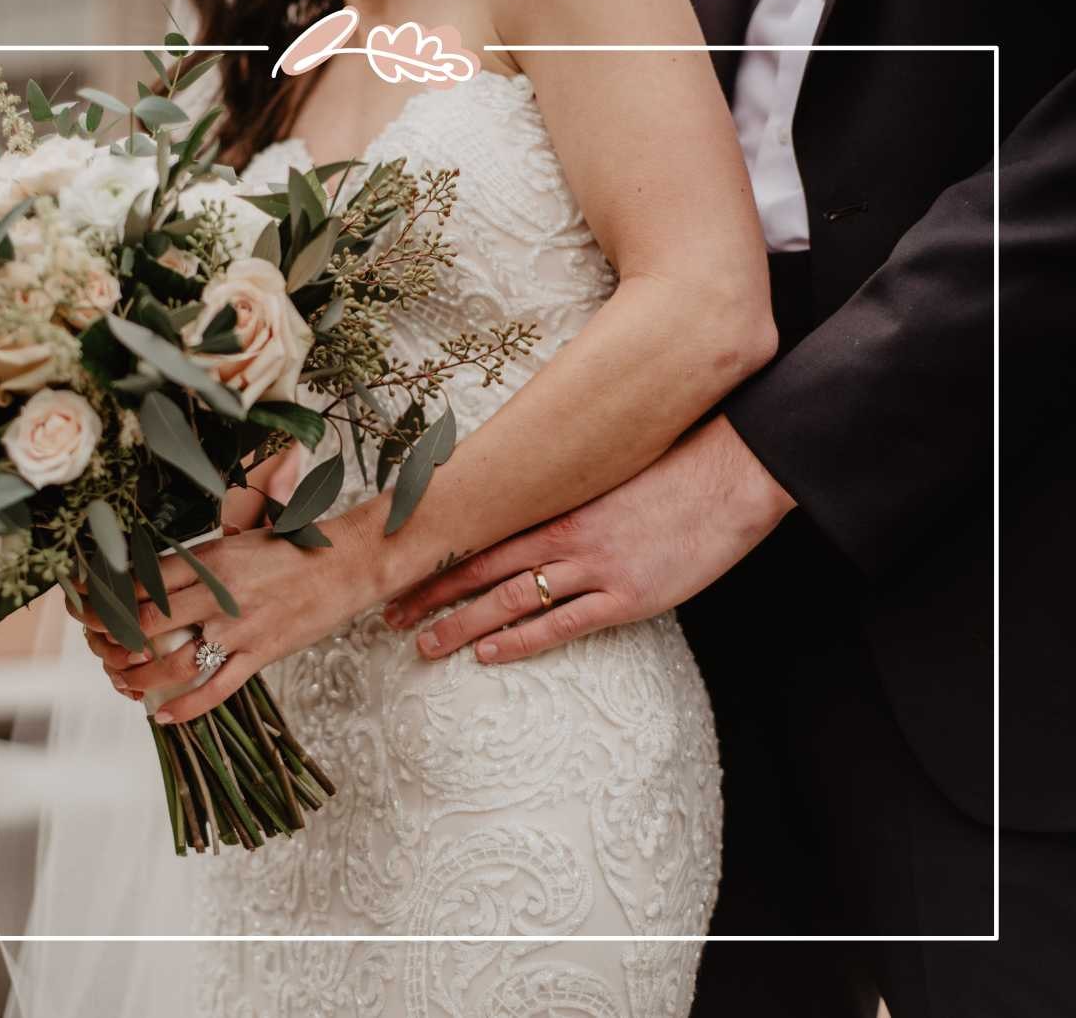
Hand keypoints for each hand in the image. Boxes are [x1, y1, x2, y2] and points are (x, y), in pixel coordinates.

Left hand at [72, 512, 381, 723]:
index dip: (108, 599)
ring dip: (140, 678)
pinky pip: (216, 689)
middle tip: (100, 649)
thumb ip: (201, 560)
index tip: (89, 610)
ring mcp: (241, 628)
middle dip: (114, 641)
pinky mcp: (263, 654)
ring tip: (124, 683)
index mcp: (211, 558)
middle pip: (147, 623)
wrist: (350, 562)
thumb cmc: (296, 546)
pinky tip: (162, 716)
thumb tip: (157, 576)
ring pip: (175, 663)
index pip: (142, 581)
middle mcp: (220, 593)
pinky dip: (185, 708)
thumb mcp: (241, 538)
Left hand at [383, 417, 795, 662]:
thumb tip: (533, 503)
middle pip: (481, 568)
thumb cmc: (674, 469)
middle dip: (432, 594)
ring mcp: (595, 567)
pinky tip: (487, 653)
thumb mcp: (610, 473)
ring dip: (462, 624)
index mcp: (559, 502)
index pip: (482, 533)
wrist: (732, 475)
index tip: (401, 569)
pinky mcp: (627, 596)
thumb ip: (569, 494)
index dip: (438, 555)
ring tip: (425, 645)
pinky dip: (520, 642)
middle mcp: (566, 535)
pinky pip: (562, 625)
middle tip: (390, 615)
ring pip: (510, 599)